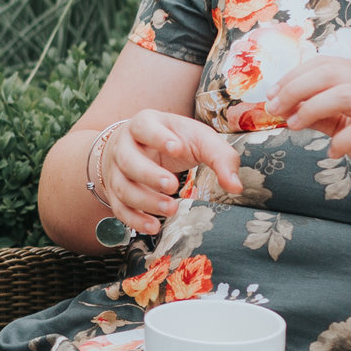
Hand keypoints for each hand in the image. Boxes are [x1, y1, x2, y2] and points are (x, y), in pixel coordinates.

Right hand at [98, 110, 245, 235]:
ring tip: (171, 209)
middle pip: (128, 160)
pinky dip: (135, 220)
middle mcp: (124, 146)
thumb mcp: (198, 139)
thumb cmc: (174, 141)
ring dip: (145, 201)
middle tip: (173, 186)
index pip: (145, 127)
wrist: (139, 148)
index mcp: (144, 124)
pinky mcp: (115, 193)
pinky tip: (154, 226)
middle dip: (149, 175)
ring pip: (122, 187)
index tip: (178, 148)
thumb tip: (236, 187)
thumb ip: (220, 157)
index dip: (159, 138)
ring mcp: (115, 171)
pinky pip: (119, 208)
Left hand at [268, 58, 350, 198]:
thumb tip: (287, 109)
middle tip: (275, 108)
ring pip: (346, 94)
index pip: (325, 63)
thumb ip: (322, 115)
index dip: (294, 75)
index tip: (271, 95)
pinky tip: (333, 152)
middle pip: (332, 73)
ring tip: (296, 126)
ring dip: (313, 108)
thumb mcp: (347, 127)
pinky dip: (343, 140)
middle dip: (296, 88)